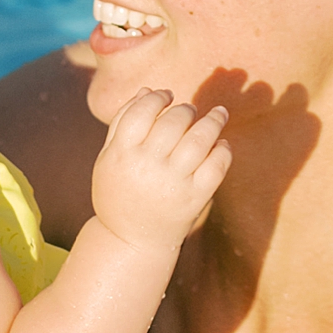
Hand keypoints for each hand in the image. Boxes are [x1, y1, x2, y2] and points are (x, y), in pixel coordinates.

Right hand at [90, 89, 230, 251]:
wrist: (131, 241)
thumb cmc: (119, 192)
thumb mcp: (109, 158)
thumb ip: (123, 122)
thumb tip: (148, 90)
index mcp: (121, 154)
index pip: (142, 111)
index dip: (158, 97)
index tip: (167, 96)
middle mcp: (147, 167)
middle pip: (174, 121)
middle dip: (186, 110)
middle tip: (190, 110)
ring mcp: (173, 183)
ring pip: (200, 139)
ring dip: (213, 121)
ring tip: (219, 114)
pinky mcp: (194, 199)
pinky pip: (216, 166)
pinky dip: (223, 150)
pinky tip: (221, 144)